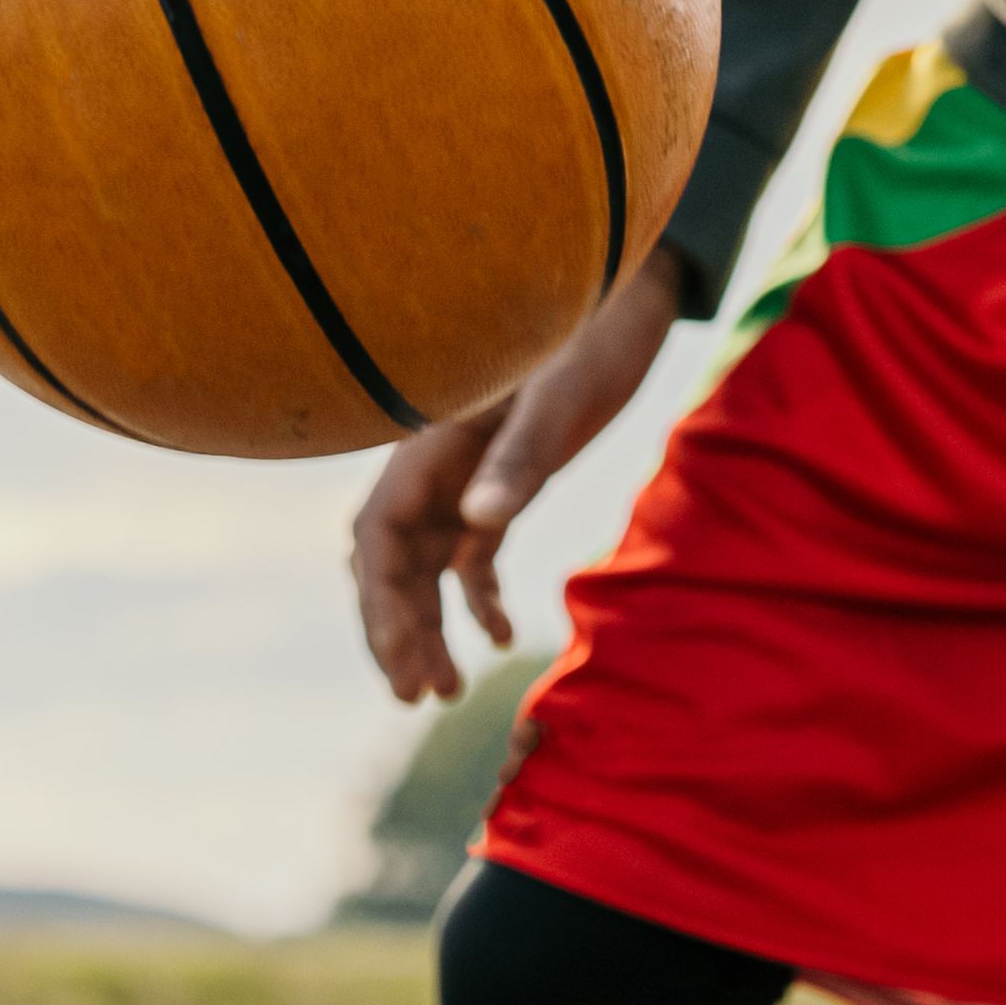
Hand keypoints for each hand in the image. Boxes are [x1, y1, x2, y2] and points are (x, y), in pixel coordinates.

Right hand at [349, 245, 683, 698]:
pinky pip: (470, 555)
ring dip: (429, 628)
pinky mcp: (499, 484)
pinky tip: (505, 638)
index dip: (379, 603)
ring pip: (425, 568)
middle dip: (397, 631)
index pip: (378, 536)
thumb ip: (518, 460)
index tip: (401, 663)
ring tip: (446, 692)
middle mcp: (434, 466)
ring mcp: (462, 478)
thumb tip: (477, 523)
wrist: (627, 306)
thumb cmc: (589, 340)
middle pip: (390, 563)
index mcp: (429, 444)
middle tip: (418, 699)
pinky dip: (479, 599)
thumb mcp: (557, 402)